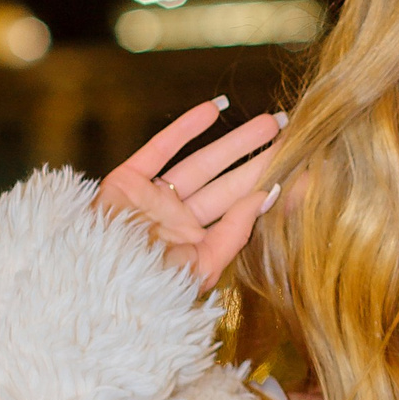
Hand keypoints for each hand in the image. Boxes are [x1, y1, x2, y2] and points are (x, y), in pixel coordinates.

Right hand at [95, 98, 284, 292]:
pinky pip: (159, 149)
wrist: (95, 289)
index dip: (268, 187)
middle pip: (227, 183)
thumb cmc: (150, 290)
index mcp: (198, 243)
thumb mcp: (202, 266)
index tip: (303, 167)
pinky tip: (214, 109)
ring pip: (201, 162)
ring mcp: (153, 199)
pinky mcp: (126, 182)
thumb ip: (235, 232)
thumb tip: (269, 195)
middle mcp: (179, 219)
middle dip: (259, 158)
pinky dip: (184, 128)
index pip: (240, 209)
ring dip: (234, 141)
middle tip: (291, 134)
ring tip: (270, 121)